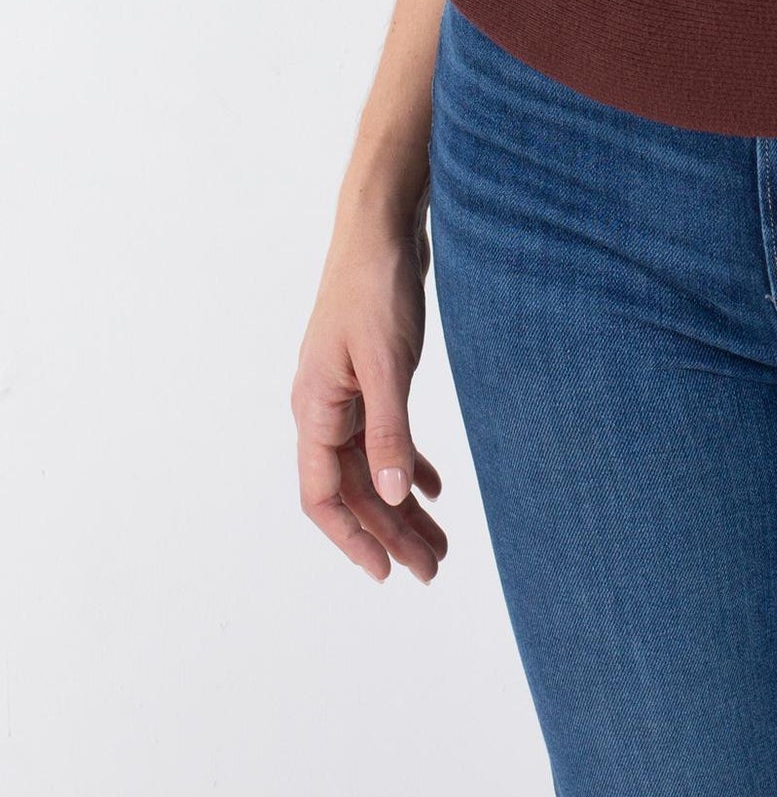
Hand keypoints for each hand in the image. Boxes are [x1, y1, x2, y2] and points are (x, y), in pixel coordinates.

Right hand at [292, 201, 447, 584]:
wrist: (380, 224)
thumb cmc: (376, 287)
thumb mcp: (387, 363)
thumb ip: (389, 430)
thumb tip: (394, 496)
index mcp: (315, 409)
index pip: (324, 496)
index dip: (353, 539)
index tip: (387, 572)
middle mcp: (324, 408)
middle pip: (355, 488)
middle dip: (390, 531)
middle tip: (432, 568)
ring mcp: (347, 391)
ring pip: (372, 465)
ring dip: (402, 504)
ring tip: (440, 542)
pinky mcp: (371, 374)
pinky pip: (385, 434)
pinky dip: (408, 461)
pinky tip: (435, 486)